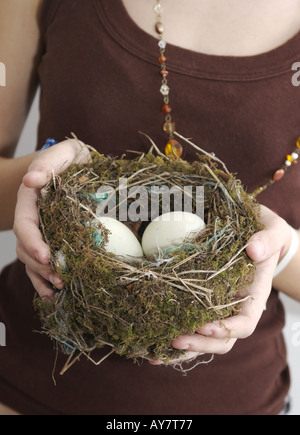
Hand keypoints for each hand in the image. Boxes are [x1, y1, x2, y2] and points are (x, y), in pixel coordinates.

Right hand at [13, 139, 90, 299]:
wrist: (81, 164)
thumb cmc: (74, 158)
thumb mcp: (65, 152)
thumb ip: (49, 163)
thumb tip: (31, 181)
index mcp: (31, 198)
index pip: (25, 224)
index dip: (32, 242)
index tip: (46, 256)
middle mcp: (32, 216)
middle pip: (26, 246)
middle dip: (40, 265)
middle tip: (60, 277)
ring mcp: (40, 230)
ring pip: (32, 258)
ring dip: (43, 276)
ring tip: (60, 288)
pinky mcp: (51, 239)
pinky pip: (41, 262)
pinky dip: (45, 280)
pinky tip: (54, 293)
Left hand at [150, 205, 291, 365]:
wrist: (255, 235)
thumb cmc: (264, 234)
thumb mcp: (271, 231)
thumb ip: (267, 240)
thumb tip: (254, 250)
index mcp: (253, 297)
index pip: (244, 324)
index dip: (225, 330)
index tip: (204, 327)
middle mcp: (236, 308)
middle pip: (221, 340)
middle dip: (199, 344)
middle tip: (175, 340)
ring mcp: (218, 309)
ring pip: (202, 339)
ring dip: (182, 349)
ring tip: (155, 354)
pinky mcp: (202, 302)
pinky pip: (190, 323)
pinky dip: (172, 333)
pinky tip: (152, 340)